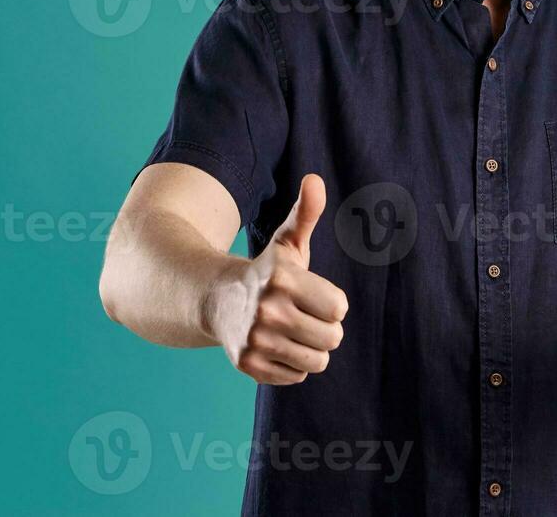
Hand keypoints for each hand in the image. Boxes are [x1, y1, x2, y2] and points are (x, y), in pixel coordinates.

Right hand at [209, 173, 348, 384]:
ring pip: (317, 361)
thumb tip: (315, 180)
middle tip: (303, 315)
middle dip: (324, 327)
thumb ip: (306, 214)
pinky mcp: (249, 365)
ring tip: (292, 331)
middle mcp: (268, 310)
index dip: (330, 302)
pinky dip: (291, 364)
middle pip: (332, 338)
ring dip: (311, 349)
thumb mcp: (286, 243)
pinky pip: (296, 375)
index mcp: (283, 278)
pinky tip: (275, 345)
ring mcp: (256, 340)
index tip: (312, 294)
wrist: (217, 299)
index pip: (339, 308)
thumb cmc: (267, 271)